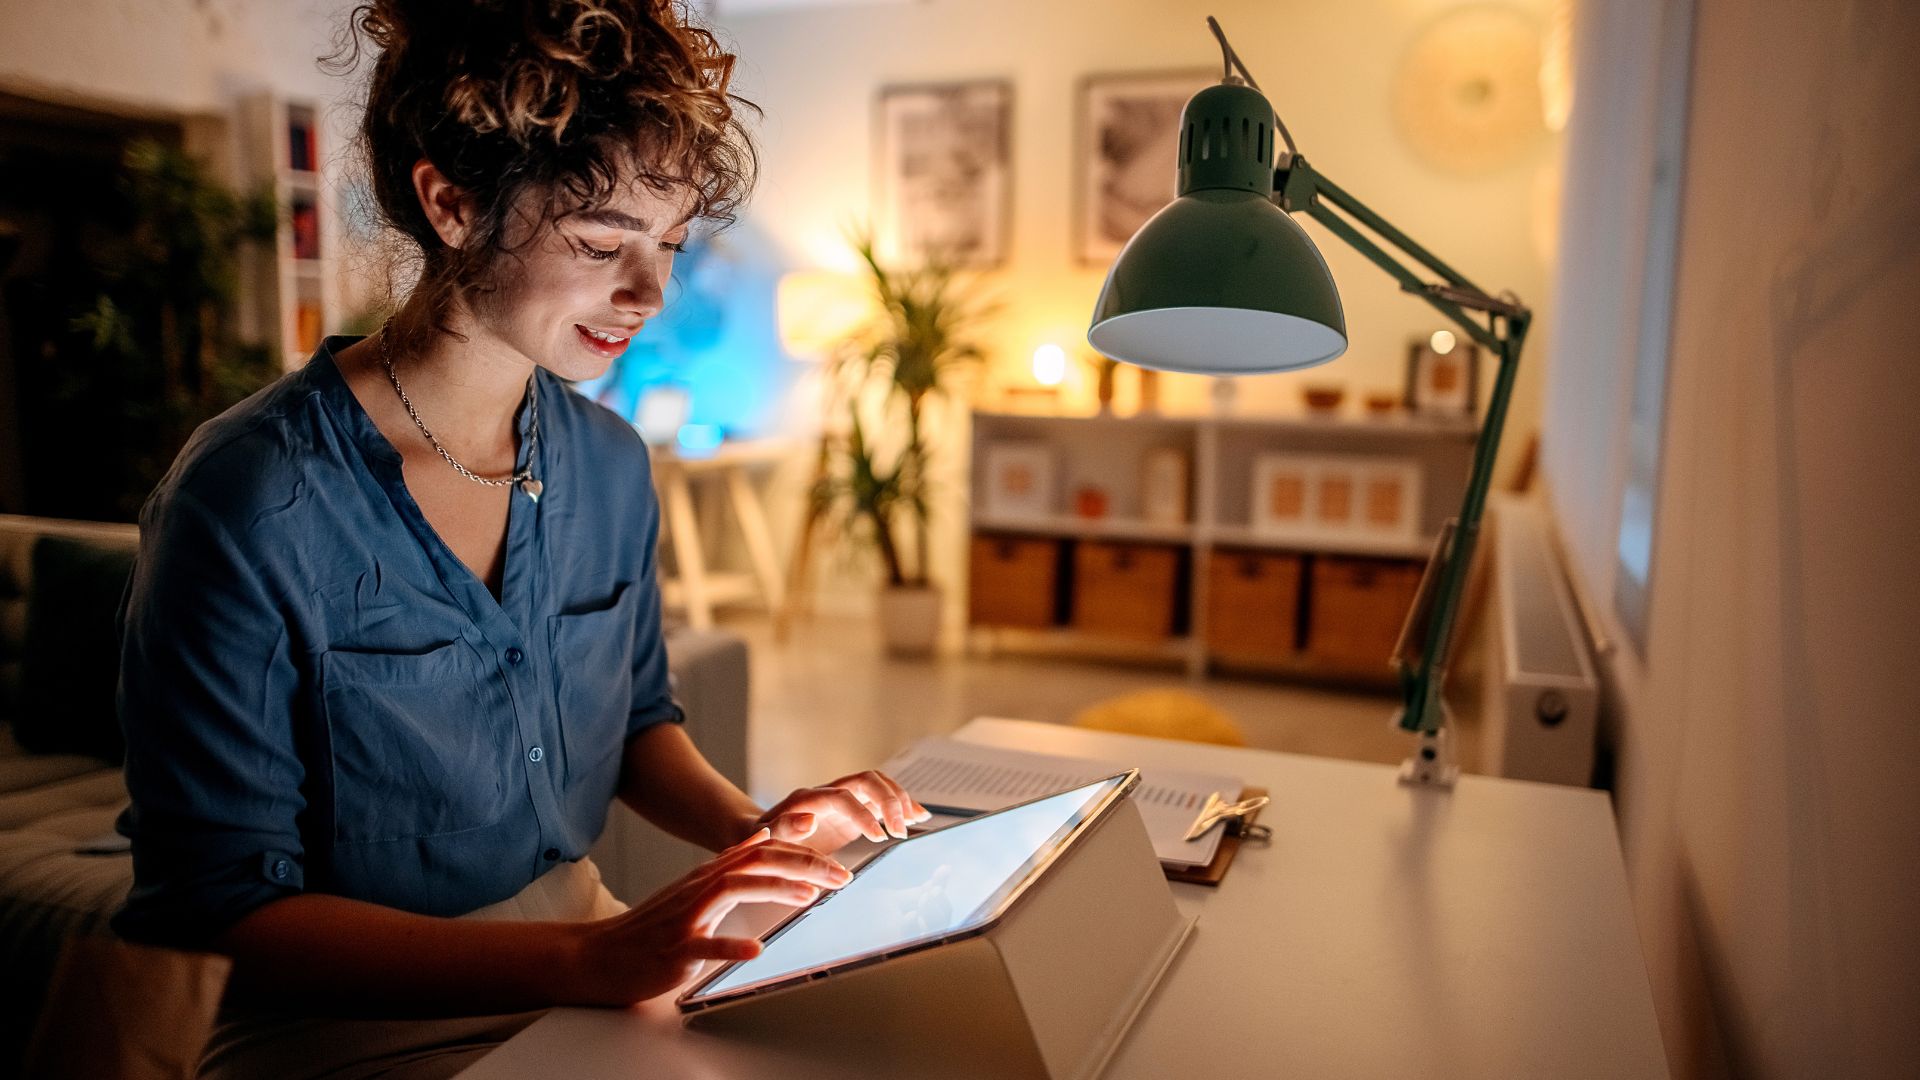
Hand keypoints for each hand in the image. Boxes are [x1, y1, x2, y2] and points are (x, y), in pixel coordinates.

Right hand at [566, 828, 850, 1005]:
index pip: (761, 852)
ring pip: (733, 890)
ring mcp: (685, 917)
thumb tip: (762, 839)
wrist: (598, 955)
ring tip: (810, 896)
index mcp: (707, 876)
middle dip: (801, 864)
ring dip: (774, 890)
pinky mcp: (674, 949)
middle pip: (755, 862)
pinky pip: (704, 946)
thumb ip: (728, 866)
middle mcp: (698, 888)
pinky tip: (756, 950)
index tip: (837, 861)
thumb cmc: (651, 929)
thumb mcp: (692, 890)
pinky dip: (731, 946)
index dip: (801, 852)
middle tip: (841, 876)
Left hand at [753, 770, 932, 853]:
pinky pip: (880, 798)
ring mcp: (841, 799)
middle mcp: (828, 793)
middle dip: (889, 802)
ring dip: (899, 799)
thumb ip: (785, 830)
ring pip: (877, 784)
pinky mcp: (852, 810)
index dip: (864, 814)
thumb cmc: (759, 841)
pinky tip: (917, 817)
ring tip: (915, 821)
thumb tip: (809, 820)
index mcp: (808, 799)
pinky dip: (901, 805)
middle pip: (867, 781)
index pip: (844, 797)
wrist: (757, 837)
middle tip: (900, 831)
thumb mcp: (764, 840)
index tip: (879, 837)